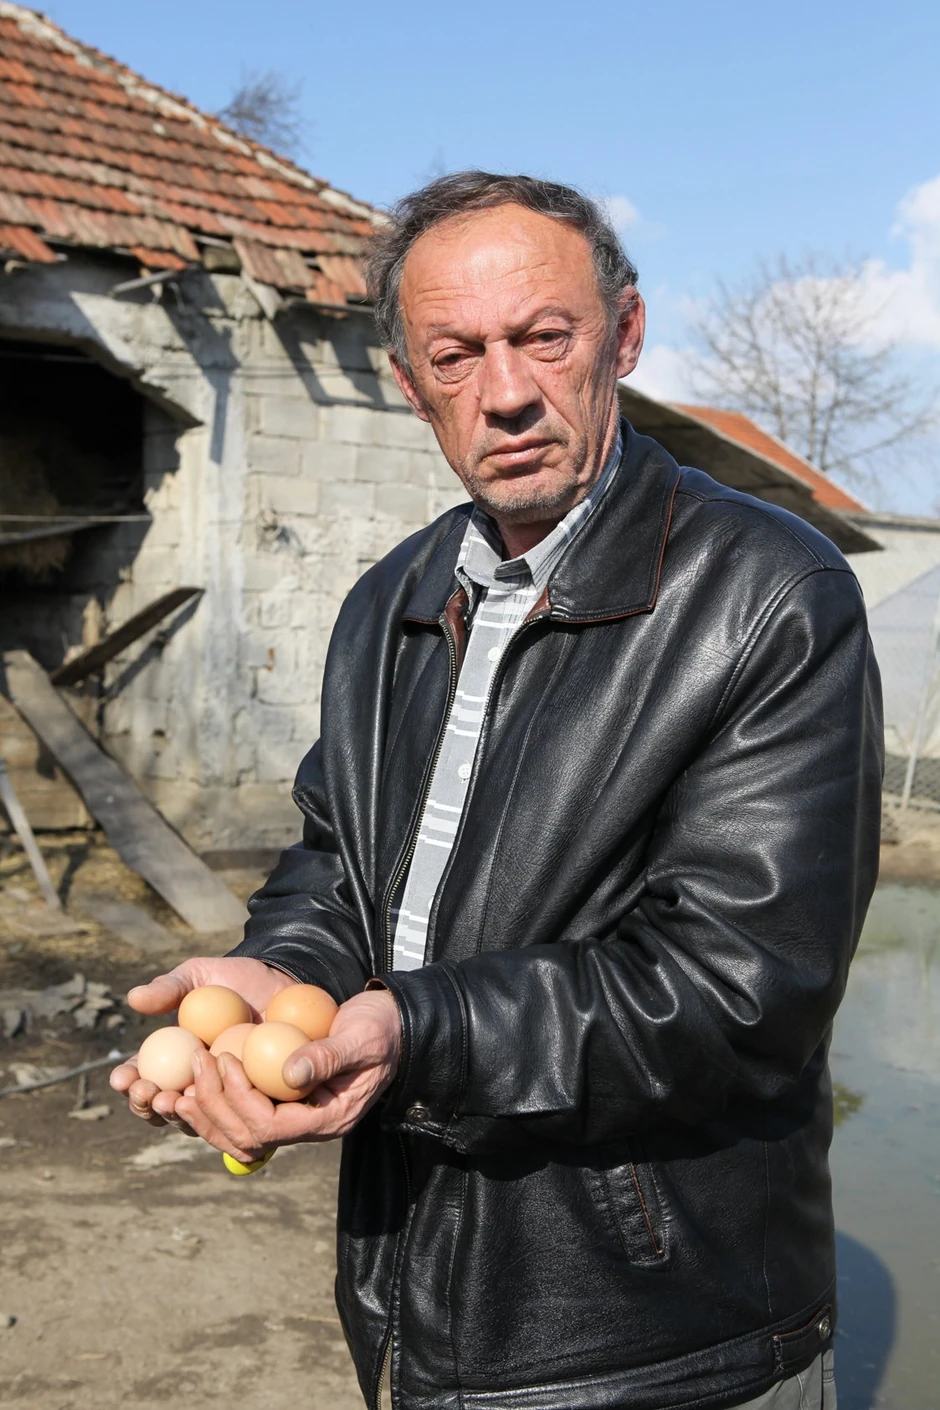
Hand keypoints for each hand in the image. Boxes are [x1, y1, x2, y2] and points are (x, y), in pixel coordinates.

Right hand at [109, 956, 295, 1129]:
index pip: (141, 1080)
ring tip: (177, 1100)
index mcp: (169, 1062)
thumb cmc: (231, 980)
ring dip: (181, 1116)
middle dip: (149, 1107)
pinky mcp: (255, 1102)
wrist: (278, 983)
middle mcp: (192, 1085)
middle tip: (153, 1094)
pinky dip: (226, 1113)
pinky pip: (238, 1117)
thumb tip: (134, 998)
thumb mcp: (198, 977)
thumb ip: (169, 988)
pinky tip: (221, 1099)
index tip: (124, 1078)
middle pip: (162, 1110)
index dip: (129, 1083)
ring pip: (196, 1122)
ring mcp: (223, 1097)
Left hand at [172, 990, 400, 1161]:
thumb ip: (329, 1055)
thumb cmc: (381, 1028)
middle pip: (248, 1138)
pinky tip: (197, 1082)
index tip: (224, 1059)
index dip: (241, 1098)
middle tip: (195, 1070)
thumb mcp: (361, 1036)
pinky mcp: (283, 1103)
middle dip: (215, 1108)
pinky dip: (216, 1103)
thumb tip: (288, 1073)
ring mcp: (295, 1117)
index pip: (271, 1126)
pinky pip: (241, 1116)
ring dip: (208, 1113)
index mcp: (330, 1119)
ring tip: (181, 1087)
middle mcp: (309, 1127)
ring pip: (238, 1136)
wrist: (391, 1025)